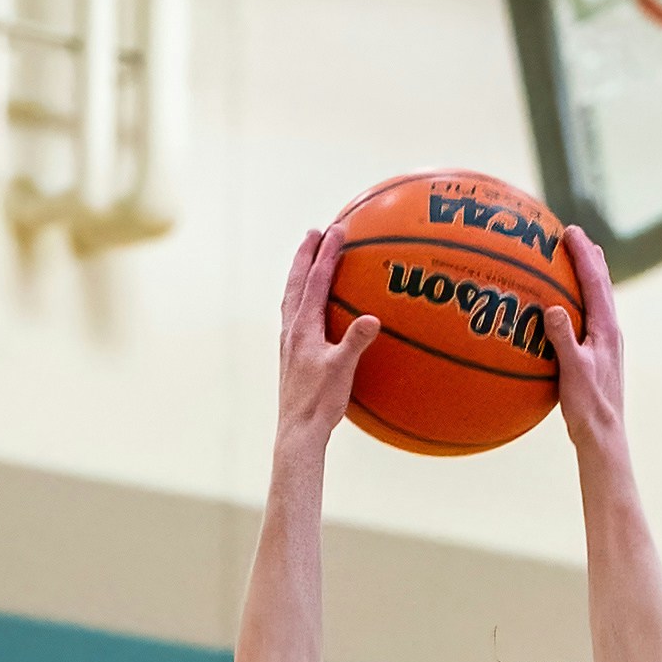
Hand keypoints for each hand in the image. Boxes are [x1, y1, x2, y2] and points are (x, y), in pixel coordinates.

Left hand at [276, 219, 372, 453]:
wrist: (297, 431)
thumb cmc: (320, 403)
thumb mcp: (342, 371)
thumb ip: (355, 342)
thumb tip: (372, 318)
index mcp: (303, 328)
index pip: (316, 281)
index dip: (326, 254)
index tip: (335, 230)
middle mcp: (292, 330)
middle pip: (297, 282)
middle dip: (306, 254)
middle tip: (315, 231)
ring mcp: (289, 342)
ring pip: (291, 297)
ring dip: (300, 273)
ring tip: (307, 258)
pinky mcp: (291, 355)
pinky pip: (294, 315)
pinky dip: (301, 298)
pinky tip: (309, 304)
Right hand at [545, 223, 625, 454]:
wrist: (605, 435)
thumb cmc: (588, 406)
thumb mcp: (572, 372)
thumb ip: (563, 339)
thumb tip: (552, 308)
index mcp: (606, 329)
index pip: (595, 281)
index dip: (583, 254)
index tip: (570, 231)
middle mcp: (611, 331)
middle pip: (602, 284)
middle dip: (589, 257)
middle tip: (575, 235)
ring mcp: (608, 342)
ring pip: (600, 299)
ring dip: (589, 276)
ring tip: (578, 259)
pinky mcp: (600, 354)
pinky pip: (590, 317)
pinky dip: (581, 300)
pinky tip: (568, 307)